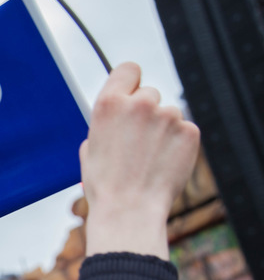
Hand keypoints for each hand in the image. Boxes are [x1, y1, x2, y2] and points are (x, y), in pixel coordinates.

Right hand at [80, 62, 199, 258]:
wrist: (129, 210)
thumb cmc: (105, 184)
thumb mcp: (91, 147)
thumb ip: (107, 123)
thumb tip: (118, 118)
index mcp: (108, 104)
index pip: (129, 69)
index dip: (130, 82)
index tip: (132, 94)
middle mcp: (139, 104)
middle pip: (150, 93)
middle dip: (146, 112)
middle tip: (138, 141)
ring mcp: (167, 116)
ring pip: (169, 113)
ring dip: (163, 130)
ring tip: (150, 158)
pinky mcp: (189, 132)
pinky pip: (185, 130)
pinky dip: (178, 144)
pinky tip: (164, 163)